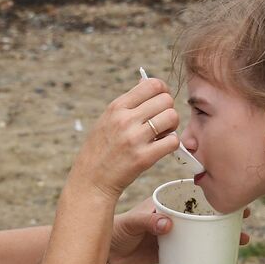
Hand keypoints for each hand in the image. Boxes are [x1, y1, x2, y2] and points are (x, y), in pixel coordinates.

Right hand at [70, 78, 176, 201]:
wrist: (91, 181)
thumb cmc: (100, 150)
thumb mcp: (106, 120)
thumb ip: (127, 104)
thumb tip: (146, 82)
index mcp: (116, 107)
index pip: (151, 84)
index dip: (162, 91)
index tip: (160, 102)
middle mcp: (125, 119)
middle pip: (166, 100)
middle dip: (168, 109)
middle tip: (162, 122)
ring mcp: (134, 138)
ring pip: (172, 117)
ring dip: (172, 126)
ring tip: (162, 134)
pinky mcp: (144, 158)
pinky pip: (173, 141)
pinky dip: (171, 144)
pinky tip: (161, 147)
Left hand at [107, 204, 252, 263]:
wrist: (104, 253)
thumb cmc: (114, 230)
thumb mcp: (130, 223)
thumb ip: (147, 221)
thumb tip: (168, 224)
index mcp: (164, 201)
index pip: (192, 192)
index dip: (212, 191)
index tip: (230, 192)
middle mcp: (172, 215)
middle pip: (204, 211)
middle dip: (225, 212)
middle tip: (246, 215)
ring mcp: (173, 233)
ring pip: (203, 231)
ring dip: (222, 233)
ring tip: (243, 238)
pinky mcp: (171, 251)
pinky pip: (194, 250)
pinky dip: (209, 252)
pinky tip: (224, 256)